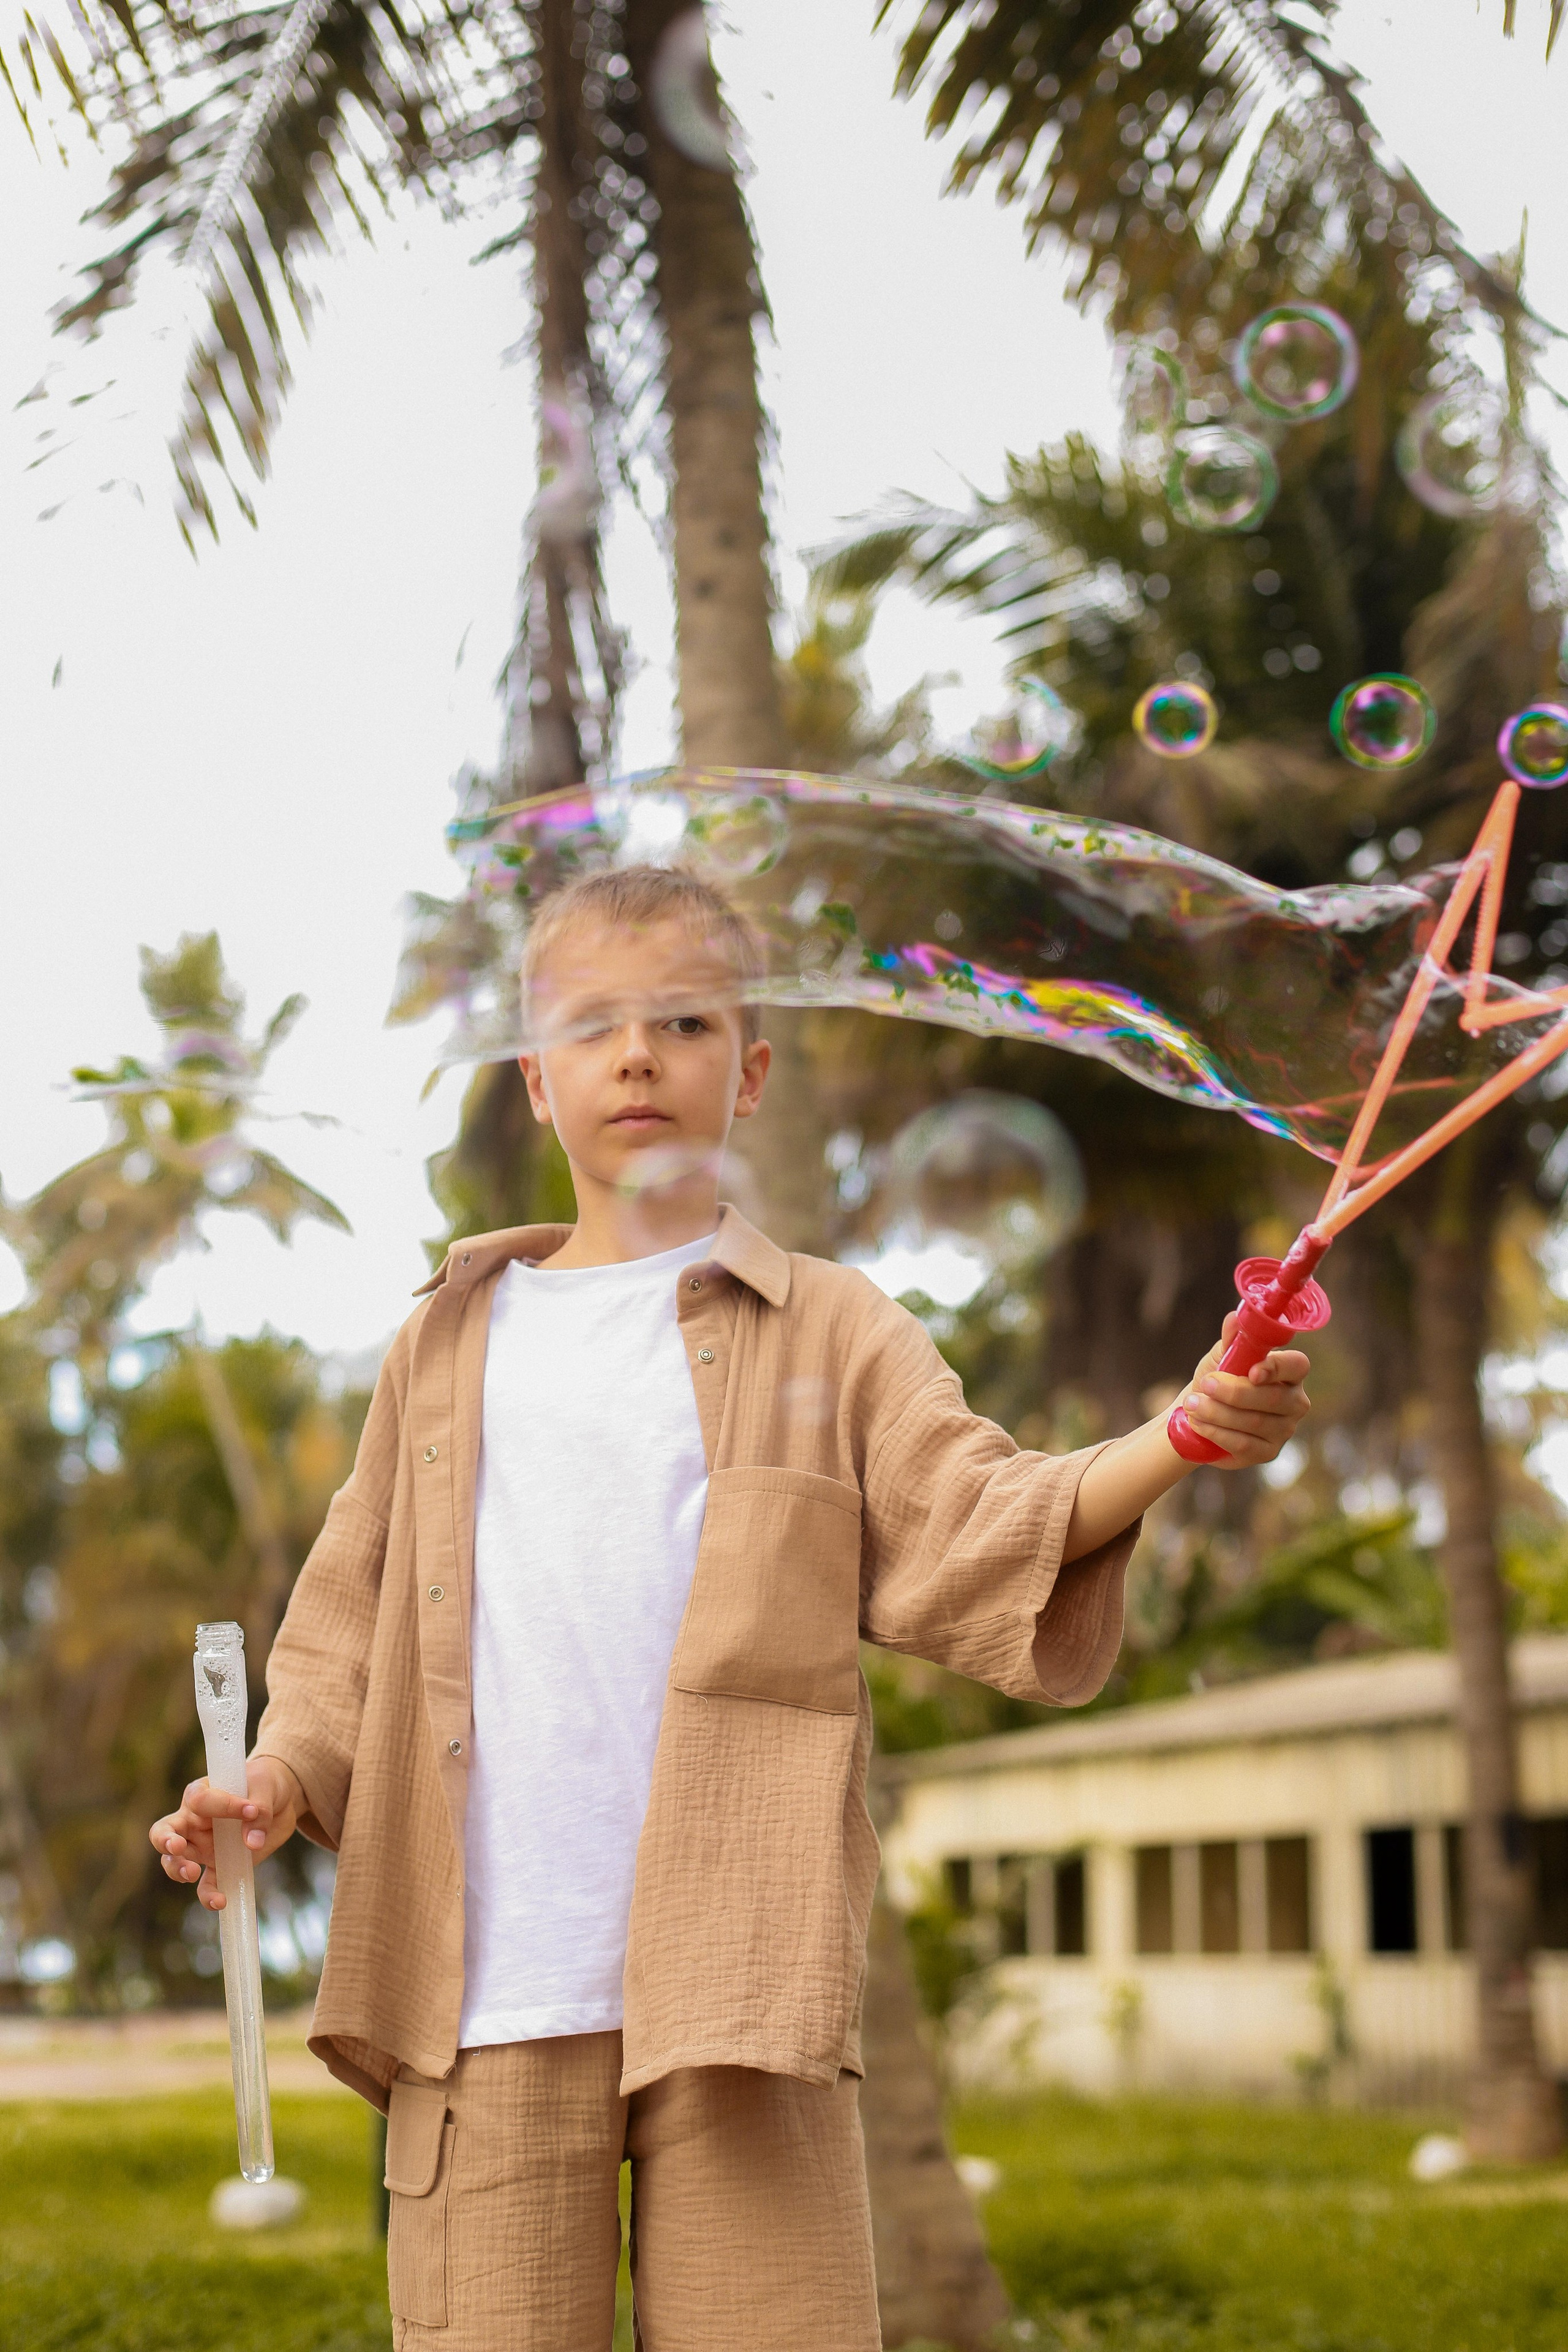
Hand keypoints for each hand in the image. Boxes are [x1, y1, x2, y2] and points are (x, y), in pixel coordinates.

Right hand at [150, 1754, 303, 1910]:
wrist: (279, 1801)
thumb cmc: (263, 1784)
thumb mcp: (266, 1788)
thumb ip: (260, 1812)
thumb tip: (252, 1843)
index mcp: (202, 1793)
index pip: (201, 1800)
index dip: (223, 1806)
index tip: (251, 1810)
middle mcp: (194, 1821)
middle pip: (165, 1831)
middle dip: (165, 1840)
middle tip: (176, 1847)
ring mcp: (202, 1846)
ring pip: (176, 1861)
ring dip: (178, 1869)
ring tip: (192, 1874)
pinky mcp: (217, 1864)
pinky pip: (207, 1884)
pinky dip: (209, 1894)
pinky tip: (220, 1901)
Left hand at [1178, 1311, 1311, 1467]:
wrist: (1200, 1412)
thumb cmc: (1218, 1378)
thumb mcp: (1222, 1356)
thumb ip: (1231, 1339)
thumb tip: (1235, 1318)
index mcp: (1290, 1373)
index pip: (1297, 1366)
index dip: (1277, 1368)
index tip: (1251, 1371)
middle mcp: (1295, 1402)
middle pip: (1272, 1398)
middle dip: (1234, 1392)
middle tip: (1206, 1384)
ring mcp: (1284, 1430)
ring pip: (1254, 1422)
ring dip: (1218, 1413)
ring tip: (1193, 1405)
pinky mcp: (1268, 1452)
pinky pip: (1243, 1443)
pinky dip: (1217, 1432)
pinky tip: (1198, 1423)